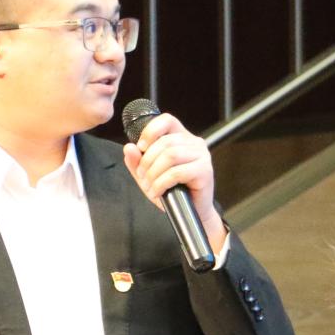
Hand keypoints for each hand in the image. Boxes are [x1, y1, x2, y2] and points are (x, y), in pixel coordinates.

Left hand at [120, 111, 226, 253]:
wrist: (191, 214)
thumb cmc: (173, 192)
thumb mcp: (149, 175)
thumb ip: (137, 162)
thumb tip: (129, 148)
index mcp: (182, 137)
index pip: (167, 120)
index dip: (150, 131)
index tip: (140, 148)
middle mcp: (195, 143)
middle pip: (165, 142)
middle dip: (147, 161)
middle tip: (142, 177)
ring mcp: (202, 156)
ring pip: (170, 155)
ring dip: (153, 173)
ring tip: (149, 186)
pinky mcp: (205, 171)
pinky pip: (177, 172)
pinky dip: (161, 183)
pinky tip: (157, 192)